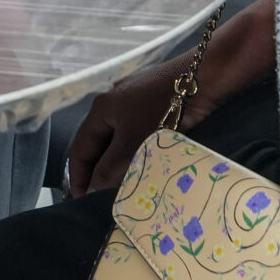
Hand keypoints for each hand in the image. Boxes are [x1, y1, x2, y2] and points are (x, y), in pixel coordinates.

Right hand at [66, 53, 204, 194]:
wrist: (202, 78)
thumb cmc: (162, 109)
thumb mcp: (132, 143)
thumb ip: (108, 168)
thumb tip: (90, 190)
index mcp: (100, 109)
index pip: (80, 148)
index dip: (78, 177)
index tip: (80, 201)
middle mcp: (114, 101)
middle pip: (99, 144)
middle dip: (98, 171)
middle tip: (102, 199)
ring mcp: (135, 99)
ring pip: (120, 139)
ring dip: (119, 162)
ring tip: (125, 187)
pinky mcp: (156, 101)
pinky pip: (138, 132)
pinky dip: (137, 151)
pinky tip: (147, 163)